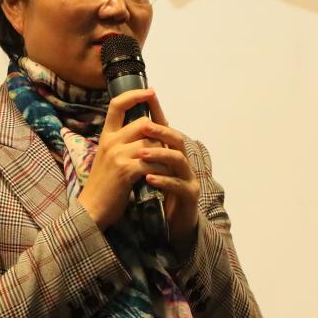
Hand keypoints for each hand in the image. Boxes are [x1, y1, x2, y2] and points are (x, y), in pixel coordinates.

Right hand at [78, 89, 168, 230]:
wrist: (92, 209)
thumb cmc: (104, 185)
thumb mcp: (109, 157)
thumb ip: (123, 143)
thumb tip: (146, 131)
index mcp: (106, 135)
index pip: (117, 105)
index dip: (134, 95)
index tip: (150, 91)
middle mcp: (111, 141)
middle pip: (143, 123)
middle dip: (159, 133)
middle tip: (168, 144)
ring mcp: (118, 155)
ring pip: (151, 142)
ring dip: (163, 153)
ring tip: (168, 164)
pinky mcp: (126, 170)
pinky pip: (152, 162)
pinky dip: (161, 169)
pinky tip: (163, 176)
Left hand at [137, 93, 200, 248]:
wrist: (174, 224)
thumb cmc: (161, 193)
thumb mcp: (151, 168)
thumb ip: (144, 150)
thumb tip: (128, 129)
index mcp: (171, 152)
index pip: (165, 127)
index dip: (158, 110)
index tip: (148, 94)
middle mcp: (183, 161)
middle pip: (176, 139)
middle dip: (160, 131)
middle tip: (144, 126)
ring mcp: (188, 178)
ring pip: (179, 159)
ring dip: (160, 154)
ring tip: (142, 154)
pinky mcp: (189, 196)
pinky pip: (177, 185)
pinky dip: (163, 180)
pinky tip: (149, 179)